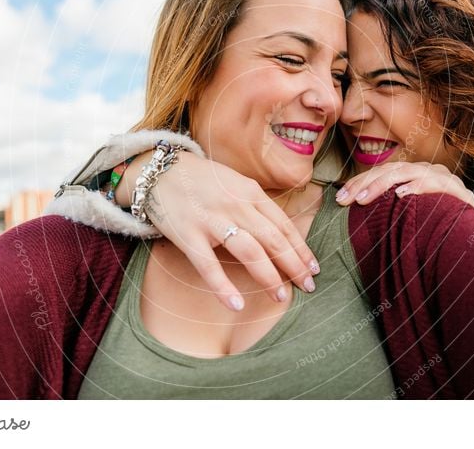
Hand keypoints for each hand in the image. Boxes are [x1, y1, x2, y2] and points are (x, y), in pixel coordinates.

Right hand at [116, 151, 318, 310]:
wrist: (160, 170)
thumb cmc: (202, 181)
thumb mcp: (236, 184)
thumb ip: (257, 206)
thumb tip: (283, 235)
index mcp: (250, 193)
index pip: (283, 225)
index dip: (301, 249)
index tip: (313, 268)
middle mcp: (235, 205)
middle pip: (273, 239)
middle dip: (294, 265)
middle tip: (308, 286)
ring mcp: (212, 220)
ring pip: (249, 251)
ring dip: (269, 276)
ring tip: (281, 296)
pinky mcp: (189, 236)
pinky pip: (209, 266)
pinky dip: (223, 287)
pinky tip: (237, 304)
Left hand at [335, 161, 473, 208]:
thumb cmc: (436, 228)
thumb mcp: (406, 217)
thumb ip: (386, 210)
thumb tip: (351, 209)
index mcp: (413, 175)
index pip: (381, 172)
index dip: (359, 183)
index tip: (339, 198)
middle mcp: (427, 172)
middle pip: (390, 170)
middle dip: (365, 184)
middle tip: (346, 199)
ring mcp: (443, 179)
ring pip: (407, 172)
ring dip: (383, 184)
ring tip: (364, 199)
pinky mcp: (459, 192)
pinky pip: (435, 184)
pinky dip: (417, 187)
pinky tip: (401, 195)